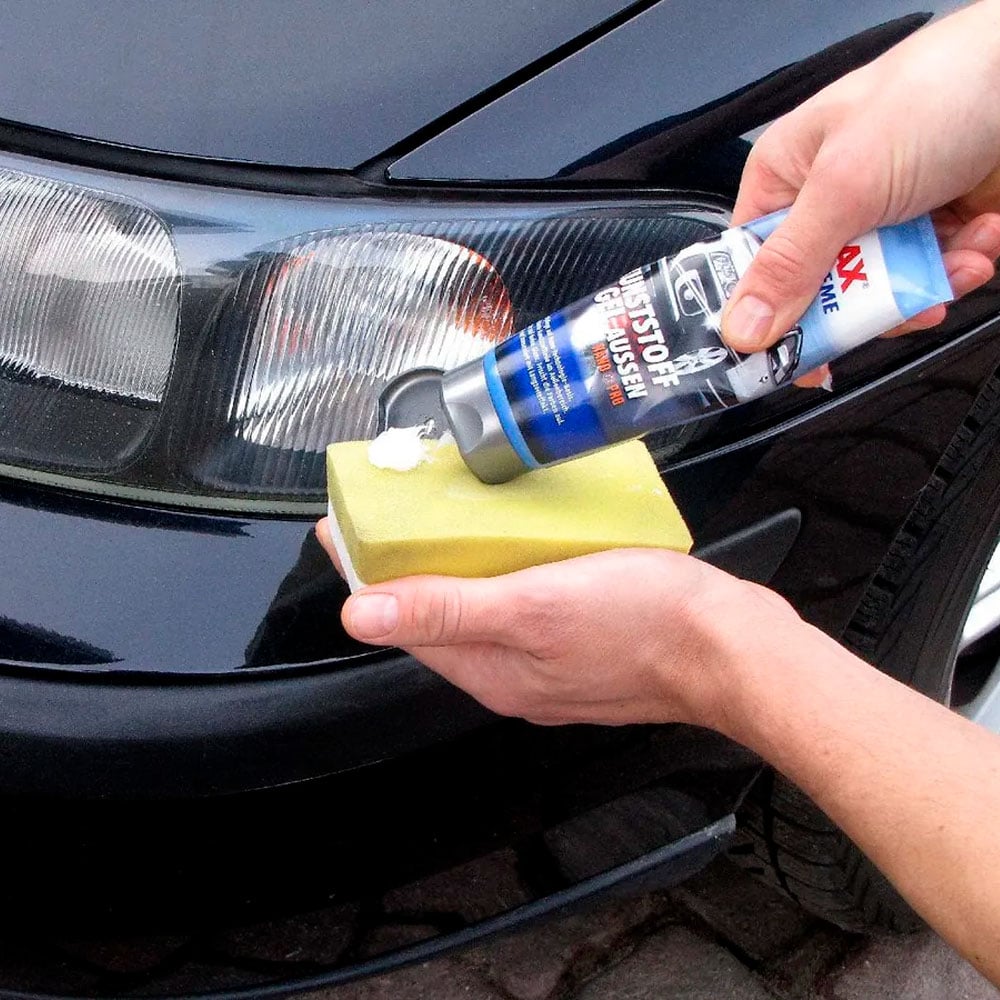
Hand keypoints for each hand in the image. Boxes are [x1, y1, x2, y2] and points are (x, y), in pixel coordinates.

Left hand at [317, 520, 802, 731]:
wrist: (731, 649)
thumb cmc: (647, 626)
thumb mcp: (534, 607)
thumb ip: (447, 608)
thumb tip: (361, 615)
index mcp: (490, 669)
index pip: (401, 620)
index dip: (366, 573)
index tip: (342, 530)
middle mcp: (510, 672)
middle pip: (436, 614)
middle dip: (403, 567)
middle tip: (388, 514)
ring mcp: (546, 660)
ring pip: (479, 609)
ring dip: (453, 567)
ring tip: (440, 520)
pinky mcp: (578, 642)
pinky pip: (519, 605)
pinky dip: (501, 573)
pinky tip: (514, 546)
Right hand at [722, 1, 999, 375]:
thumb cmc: (936, 91)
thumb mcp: (846, 185)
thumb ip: (791, 264)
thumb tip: (742, 327)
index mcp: (785, 179)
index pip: (752, 266)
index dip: (762, 313)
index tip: (778, 353)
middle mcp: (828, 201)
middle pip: (817, 292)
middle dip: (858, 306)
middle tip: (878, 316)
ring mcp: (883, 217)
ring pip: (878, 296)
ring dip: (921, 287)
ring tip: (951, 261)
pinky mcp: (933, 228)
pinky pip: (928, 279)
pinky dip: (958, 269)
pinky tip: (975, 240)